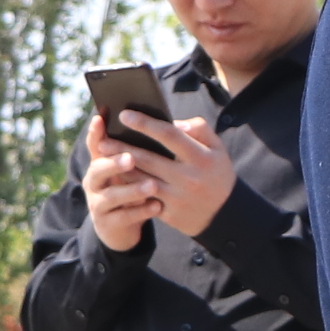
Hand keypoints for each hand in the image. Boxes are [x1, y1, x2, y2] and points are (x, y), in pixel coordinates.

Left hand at [81, 112, 235, 251]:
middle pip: (148, 158)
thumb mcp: (218, 149)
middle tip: (103, 138)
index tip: (125, 115)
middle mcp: (188, 177)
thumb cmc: (217, 175)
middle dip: (122, 147)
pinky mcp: (169, 212)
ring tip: (103, 155)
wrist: (226, 215)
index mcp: (201, 157)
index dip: (145, 124)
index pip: (169, 135)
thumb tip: (174, 122)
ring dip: (120, 167)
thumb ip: (199, 129)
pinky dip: (128, 186)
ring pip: (141, 179)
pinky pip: (143, 197)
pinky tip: (115, 175)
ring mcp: (177, 197)